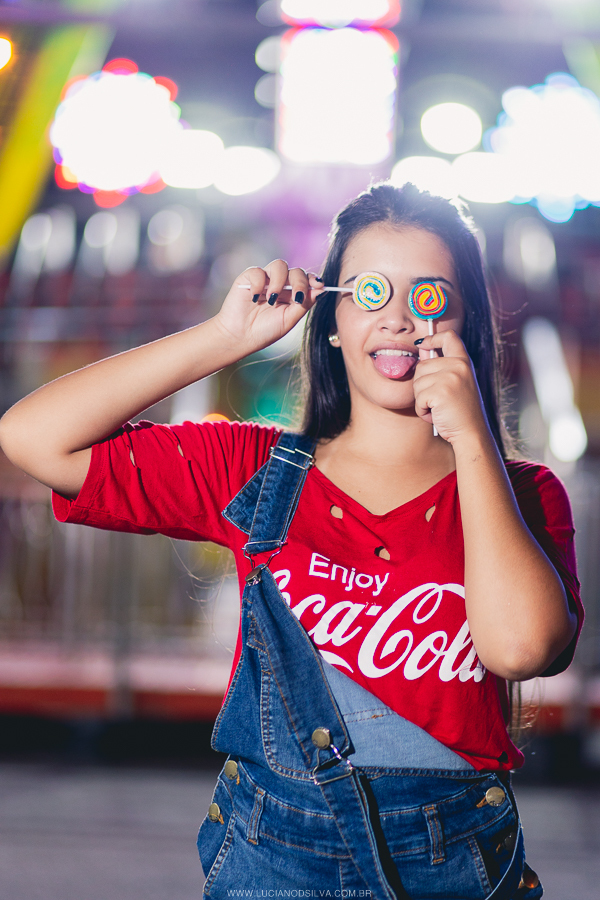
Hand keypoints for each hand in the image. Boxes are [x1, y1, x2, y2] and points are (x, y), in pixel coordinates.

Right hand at [212, 259, 321, 355]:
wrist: (240, 337)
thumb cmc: (265, 331)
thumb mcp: (289, 320)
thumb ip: (304, 304)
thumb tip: (321, 289)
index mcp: (292, 294)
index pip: (306, 279)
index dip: (314, 279)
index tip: (319, 285)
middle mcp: (280, 284)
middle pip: (296, 271)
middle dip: (300, 282)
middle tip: (297, 298)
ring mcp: (265, 279)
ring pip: (279, 265)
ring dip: (279, 282)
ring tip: (271, 300)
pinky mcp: (248, 277)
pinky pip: (258, 271)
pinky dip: (258, 284)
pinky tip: (254, 299)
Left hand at [412, 330, 489, 444]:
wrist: (471, 433)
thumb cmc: (461, 411)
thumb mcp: (455, 383)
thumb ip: (441, 366)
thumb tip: (423, 347)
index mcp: (463, 362)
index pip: (449, 337)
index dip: (433, 337)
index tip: (423, 343)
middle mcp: (458, 366)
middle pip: (422, 365)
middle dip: (422, 385)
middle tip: (438, 399)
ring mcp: (450, 378)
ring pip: (417, 383)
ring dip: (422, 399)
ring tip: (439, 407)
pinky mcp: (440, 392)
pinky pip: (418, 399)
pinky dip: (423, 410)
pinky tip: (436, 414)